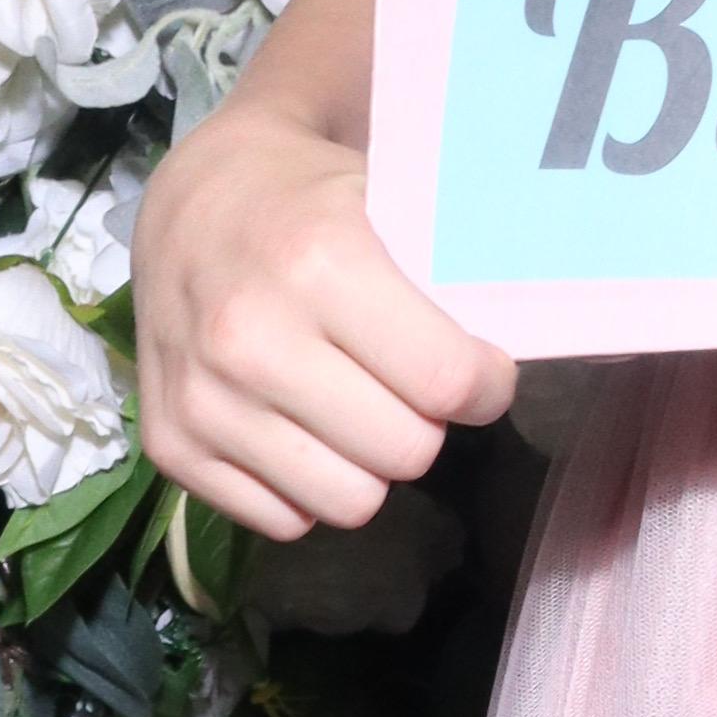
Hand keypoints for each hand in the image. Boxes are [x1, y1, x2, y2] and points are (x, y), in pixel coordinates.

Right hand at [134, 98, 517, 537]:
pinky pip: (284, 520)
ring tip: (364, 406)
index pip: (448, 381)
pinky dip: (309, 485)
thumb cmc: (312, 196)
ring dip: (373, 463)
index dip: (487, 383)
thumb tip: (548, 319)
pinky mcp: (169, 449)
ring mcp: (203, 401)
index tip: (485, 368)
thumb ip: (457, 262)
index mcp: (320, 263)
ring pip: (349, 502)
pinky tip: (305, 424)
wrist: (190, 201)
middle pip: (405, 453)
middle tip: (419, 386)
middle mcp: (251, 339)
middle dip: (429, 422)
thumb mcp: (392, 197)